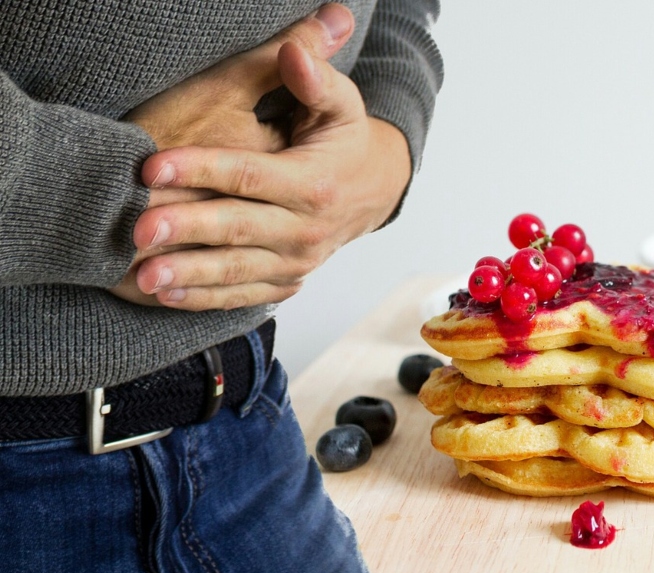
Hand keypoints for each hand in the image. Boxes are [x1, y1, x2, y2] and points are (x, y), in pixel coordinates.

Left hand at [130, 41, 411, 310]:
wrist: (372, 192)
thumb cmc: (345, 142)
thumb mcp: (342, 105)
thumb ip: (317, 78)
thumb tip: (292, 49)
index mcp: (314, 183)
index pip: (250, 176)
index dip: (201, 168)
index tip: (151, 166)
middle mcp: (306, 229)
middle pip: (238, 228)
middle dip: (186, 230)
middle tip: (137, 230)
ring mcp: (297, 261)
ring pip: (237, 271)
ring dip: (189, 276)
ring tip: (145, 277)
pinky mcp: (287, 281)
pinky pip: (244, 294)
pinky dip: (206, 299)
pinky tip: (166, 296)